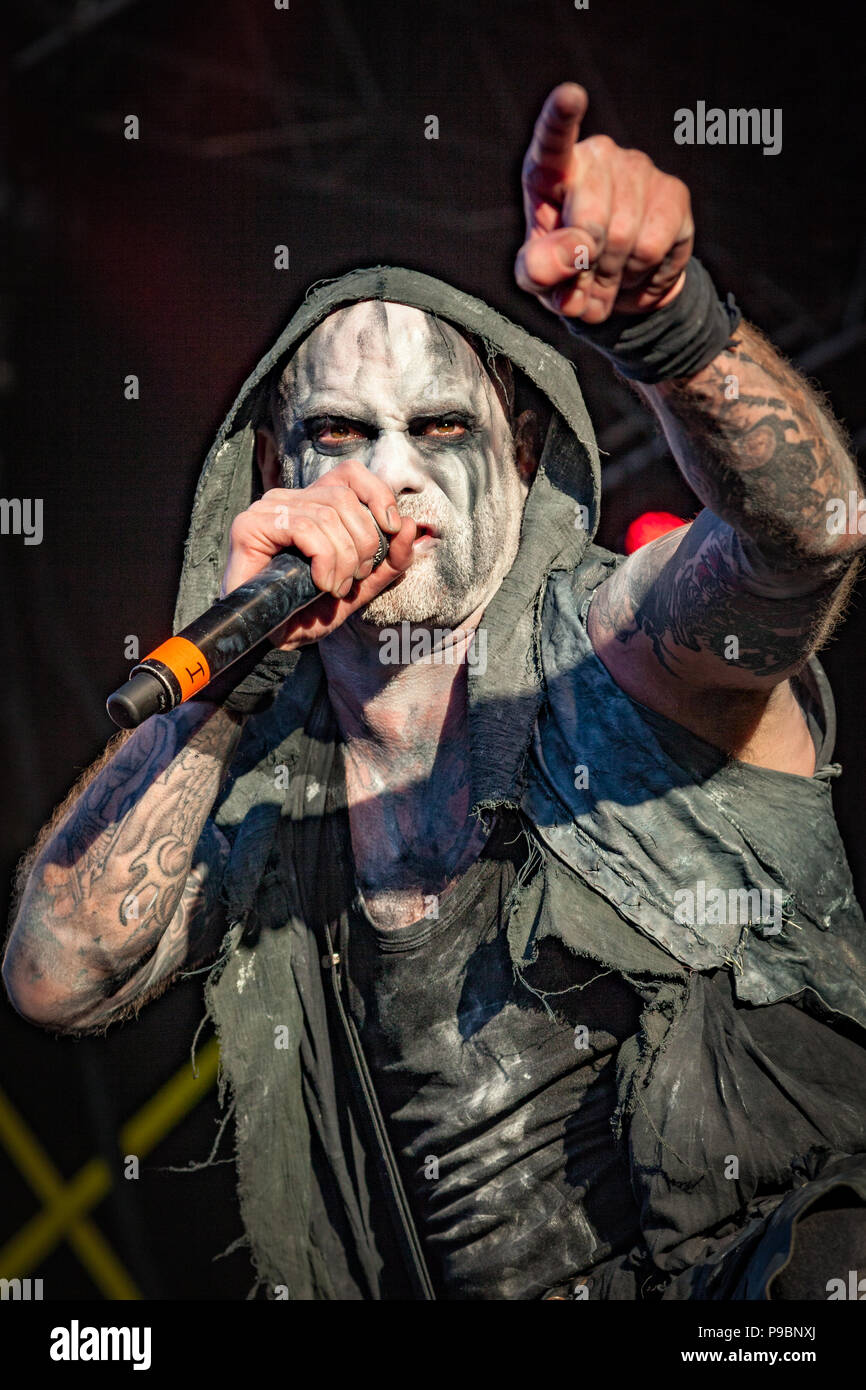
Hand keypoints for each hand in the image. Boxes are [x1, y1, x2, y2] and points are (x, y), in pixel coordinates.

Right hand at [221, 459, 416, 649]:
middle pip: (344, 497)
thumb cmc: (308, 609)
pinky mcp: (250, 526)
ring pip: (327, 515)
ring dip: (344, 558)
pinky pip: (304, 529)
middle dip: (365, 541)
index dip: (378, 494)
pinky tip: (322, 583)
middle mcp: (289, 499)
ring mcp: (267, 510)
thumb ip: (389, 561)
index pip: (350, 473)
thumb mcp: (360, 585)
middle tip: (355, 578)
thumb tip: (410, 526)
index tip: (394, 528)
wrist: (268, 634)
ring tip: (336, 587)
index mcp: (313, 503)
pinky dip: (324, 559)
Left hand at [515, 82, 693, 323]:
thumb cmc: (564, 270)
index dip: (560, 118)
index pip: (553, 140)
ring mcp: (637, 168)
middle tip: (583, 287)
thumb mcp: (536, 277)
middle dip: (586, 268)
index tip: (570, 96)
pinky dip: (639, 273)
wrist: (614, 285)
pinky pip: (652, 246)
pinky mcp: (672, 191)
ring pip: (623, 237)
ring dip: (611, 275)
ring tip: (606, 278)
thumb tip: (574, 249)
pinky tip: (632, 268)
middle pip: (591, 220)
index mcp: (552, 171)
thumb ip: (538, 267)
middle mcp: (597, 157)